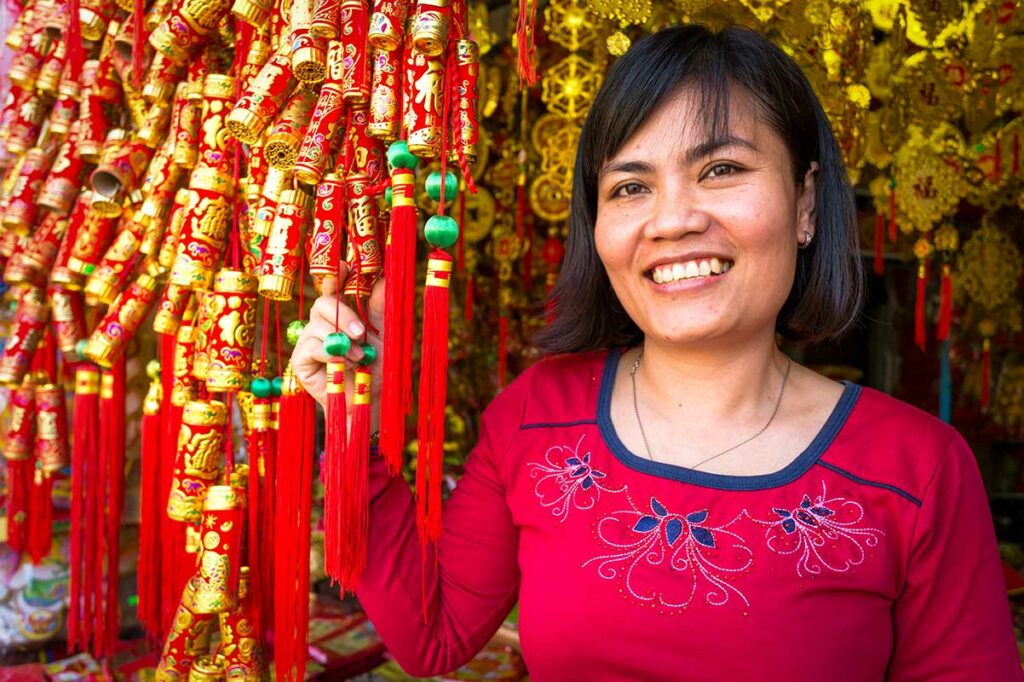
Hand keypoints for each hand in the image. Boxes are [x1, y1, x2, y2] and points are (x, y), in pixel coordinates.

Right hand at [290, 263, 385, 420]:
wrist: (368, 400)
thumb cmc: (376, 367)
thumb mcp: (384, 334)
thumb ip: (380, 308)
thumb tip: (383, 279)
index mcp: (341, 313)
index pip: (333, 286)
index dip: (334, 274)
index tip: (342, 266)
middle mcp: (321, 323)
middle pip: (323, 303)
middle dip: (344, 316)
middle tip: (361, 333)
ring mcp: (308, 340)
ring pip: (318, 326)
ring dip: (343, 342)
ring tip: (359, 358)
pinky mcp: (300, 360)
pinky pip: (311, 347)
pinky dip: (332, 355)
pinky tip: (344, 366)